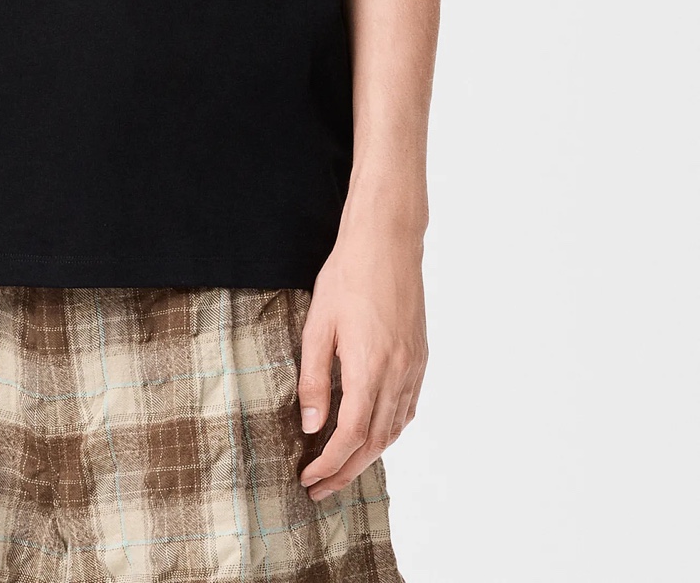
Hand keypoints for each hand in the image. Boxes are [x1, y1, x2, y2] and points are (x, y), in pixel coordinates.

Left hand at [296, 222, 427, 500]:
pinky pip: (407, 408)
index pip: (350, 435)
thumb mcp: (318, 326)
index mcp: (369, 368)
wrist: (387, 242)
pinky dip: (389, 431)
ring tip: (342, 468)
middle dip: (346, 470)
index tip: (309, 477)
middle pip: (374, 442)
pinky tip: (373, 434)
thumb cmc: (347, 277)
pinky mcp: (420, 357)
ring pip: (394, 430)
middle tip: (320, 488)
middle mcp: (397, 375)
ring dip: (368, 455)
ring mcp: (413, 367)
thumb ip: (313, 379)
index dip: (329, 463)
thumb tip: (310, 425)